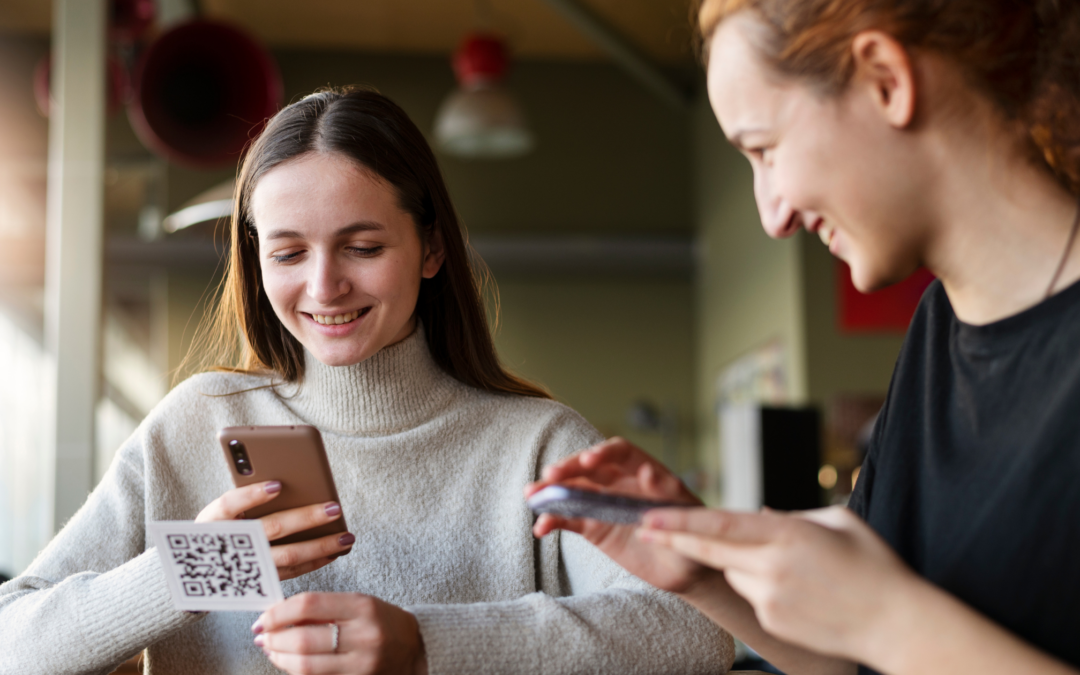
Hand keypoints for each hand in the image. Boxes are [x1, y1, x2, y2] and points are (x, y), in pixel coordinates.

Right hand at [196, 481, 353, 580]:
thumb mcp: (222, 511)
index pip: (229, 504)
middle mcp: (229, 544)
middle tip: (335, 508)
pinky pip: (292, 572)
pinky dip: (315, 562)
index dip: (252, 495)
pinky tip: (334, 551)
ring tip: (346, 536)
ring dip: (320, 545)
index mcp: (212, 520)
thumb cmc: (218, 529)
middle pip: (271, 529)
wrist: (199, 574)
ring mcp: (246, 566)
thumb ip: (247, 497)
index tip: (277, 484)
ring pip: (288, 556)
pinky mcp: (259, 583)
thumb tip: (285, 481)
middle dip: (306, 518)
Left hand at [252, 592, 426, 674]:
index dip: (279, 612)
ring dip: (279, 658)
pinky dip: (295, 671)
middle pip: (303, 639)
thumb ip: (322, 608)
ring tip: (270, 650)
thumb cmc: (381, 621)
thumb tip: (278, 614)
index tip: (264, 617)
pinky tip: (288, 663)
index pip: (309, 604)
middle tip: (261, 635)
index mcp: (362, 606)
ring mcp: (361, 663)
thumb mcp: (358, 604)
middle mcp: (364, 635)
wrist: (415, 648)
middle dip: (274, 638)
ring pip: (305, 666)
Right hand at [525, 437, 713, 592]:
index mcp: (643, 471)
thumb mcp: (685, 514)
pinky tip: (541, 528)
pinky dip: (553, 521)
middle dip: (569, 469)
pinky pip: (569, 519)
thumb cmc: (690, 534)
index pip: (620, 452)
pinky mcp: (594, 526)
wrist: (685, 569)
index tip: (589, 460)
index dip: (603, 452)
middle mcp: (619, 482)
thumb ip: (668, 492)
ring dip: (551, 491)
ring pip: (573, 491)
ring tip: (532, 495)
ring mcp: (603, 503)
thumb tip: (648, 471)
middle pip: (589, 468)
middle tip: (551, 476)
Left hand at [638, 505, 920, 662]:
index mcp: (789, 535)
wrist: (898, 625)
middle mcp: (773, 568)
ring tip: (792, 568)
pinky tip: (800, 591)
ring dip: (740, 563)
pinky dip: (761, 587)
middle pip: (709, 551)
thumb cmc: (875, 567)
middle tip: (644, 529)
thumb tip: (755, 513)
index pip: (721, 525)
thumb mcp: (838, 522)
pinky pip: (751, 596)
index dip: (681, 520)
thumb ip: (791, 515)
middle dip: (672, 538)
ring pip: (733, 572)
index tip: (651, 515)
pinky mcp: (771, 624)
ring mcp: (770, 600)